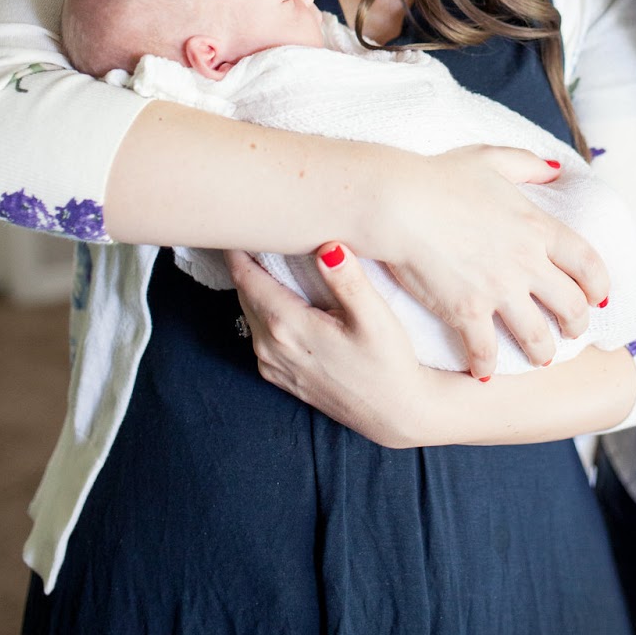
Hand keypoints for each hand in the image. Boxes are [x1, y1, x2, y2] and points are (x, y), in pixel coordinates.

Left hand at [225, 244, 433, 446]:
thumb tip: (326, 246)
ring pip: (250, 313)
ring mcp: (272, 365)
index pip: (245, 277)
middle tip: (255, 230)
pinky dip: (263, 309)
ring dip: (254, 285)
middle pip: (244, 292)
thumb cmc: (390, 363)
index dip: (238, 247)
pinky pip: (259, 333)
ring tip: (267, 255)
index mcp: (286, 326)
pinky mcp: (281, 376)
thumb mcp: (375, 318)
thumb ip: (347, 280)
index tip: (242, 221)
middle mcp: (269, 347)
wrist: (396, 413)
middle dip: (246, 261)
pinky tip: (282, 296)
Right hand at [372, 144, 608, 379]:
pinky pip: (486, 350)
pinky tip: (483, 372)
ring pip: (538, 337)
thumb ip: (525, 164)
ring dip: (543, 353)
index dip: (599, 284)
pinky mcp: (467, 312)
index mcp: (536, 226)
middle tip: (572, 332)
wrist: (399, 203)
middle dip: (577, 324)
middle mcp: (526, 262)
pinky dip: (486, 365)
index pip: (587, 262)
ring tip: (540, 359)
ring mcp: (499, 290)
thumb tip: (554, 169)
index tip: (599, 296)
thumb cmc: (438, 178)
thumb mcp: (489, 159)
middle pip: (571, 305)